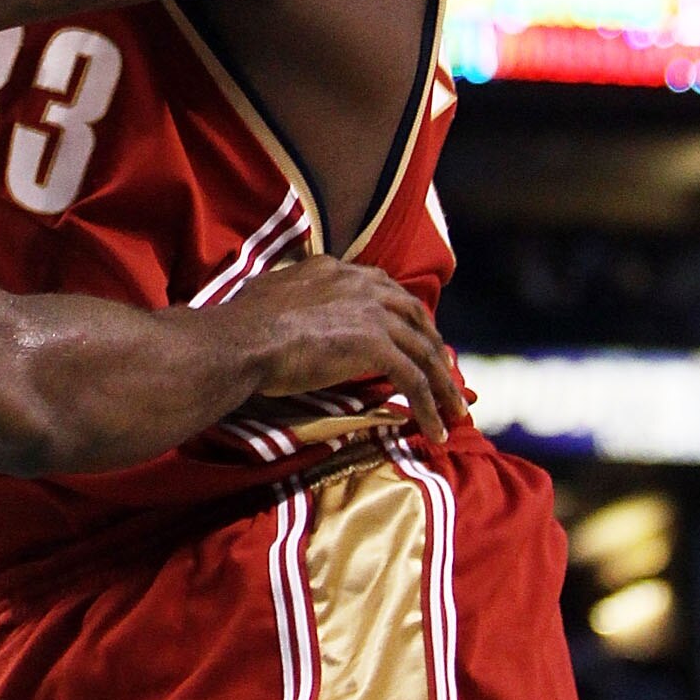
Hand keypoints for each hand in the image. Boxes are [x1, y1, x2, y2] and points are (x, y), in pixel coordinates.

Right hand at [217, 256, 466, 445]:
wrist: (244, 338)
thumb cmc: (243, 321)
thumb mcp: (271, 291)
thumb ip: (292, 291)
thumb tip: (283, 297)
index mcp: (336, 270)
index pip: (386, 288)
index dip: (405, 315)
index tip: (415, 335)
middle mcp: (361, 284)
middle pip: (415, 315)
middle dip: (435, 345)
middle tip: (446, 373)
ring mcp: (372, 314)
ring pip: (422, 350)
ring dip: (444, 384)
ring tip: (456, 411)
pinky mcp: (375, 345)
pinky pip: (414, 380)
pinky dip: (429, 407)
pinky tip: (435, 429)